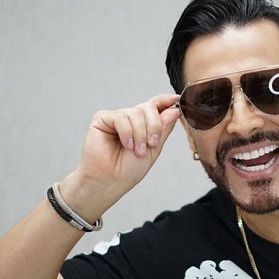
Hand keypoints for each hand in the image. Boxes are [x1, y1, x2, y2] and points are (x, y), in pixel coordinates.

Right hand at [71, 93, 180, 207]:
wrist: (111, 180)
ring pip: (135, 113)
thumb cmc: (130, 168)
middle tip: (152, 143)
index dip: (165, 100)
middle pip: (148, 108)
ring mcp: (117, 118)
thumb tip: (174, 109)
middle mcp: (131, 118)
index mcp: (144, 124)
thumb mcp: (154, 148)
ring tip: (136, 151)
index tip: (176, 99)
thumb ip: (163, 129)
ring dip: (140, 134)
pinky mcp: (102, 119)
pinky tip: (126, 145)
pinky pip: (120, 117)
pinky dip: (127, 132)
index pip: (156, 106)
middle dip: (154, 126)